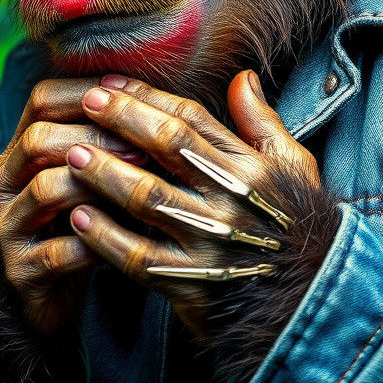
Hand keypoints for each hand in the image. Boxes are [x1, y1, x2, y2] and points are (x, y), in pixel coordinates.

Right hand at [0, 77, 145, 335]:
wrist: (41, 298)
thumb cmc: (77, 226)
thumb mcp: (87, 179)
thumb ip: (106, 144)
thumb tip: (159, 102)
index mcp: (19, 151)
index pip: (42, 100)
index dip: (87, 92)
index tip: (133, 99)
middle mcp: (4, 183)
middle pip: (38, 140)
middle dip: (95, 138)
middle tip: (144, 149)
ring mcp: (8, 228)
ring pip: (45, 190)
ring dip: (97, 184)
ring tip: (140, 187)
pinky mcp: (20, 272)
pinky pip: (57, 252)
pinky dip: (95, 242)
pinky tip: (127, 241)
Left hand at [64, 70, 321, 338]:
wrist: (311, 306)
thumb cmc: (300, 228)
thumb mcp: (294, 169)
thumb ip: (263, 123)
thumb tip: (243, 76)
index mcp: (250, 168)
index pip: (191, 119)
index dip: (146, 97)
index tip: (109, 84)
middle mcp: (230, 200)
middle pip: (167, 147)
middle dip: (122, 120)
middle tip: (85, 103)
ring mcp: (210, 242)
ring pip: (148, 198)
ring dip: (105, 174)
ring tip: (71, 154)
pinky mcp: (191, 285)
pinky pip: (139, 257)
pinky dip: (105, 237)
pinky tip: (78, 218)